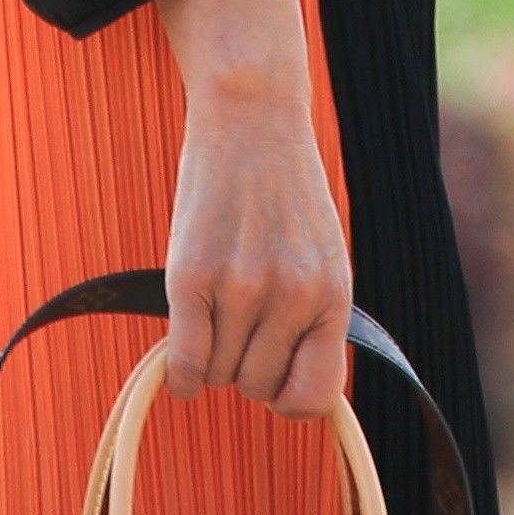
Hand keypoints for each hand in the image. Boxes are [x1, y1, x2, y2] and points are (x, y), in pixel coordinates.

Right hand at [156, 0, 351, 416]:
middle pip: (258, 387)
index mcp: (333, 295)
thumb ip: (313, 321)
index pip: (317, 397)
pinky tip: (182, 354)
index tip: (275, 374)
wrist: (252, 117)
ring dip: (212, 355)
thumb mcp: (322, 257)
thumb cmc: (285, 193)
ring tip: (216, 307)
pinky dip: (180, 372)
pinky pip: (184, 363)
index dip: (289, 397)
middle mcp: (292, 296)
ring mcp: (241, 286)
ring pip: (219, 374)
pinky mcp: (192, 275)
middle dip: (245, 365)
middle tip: (239, 322)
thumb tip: (291, 397)